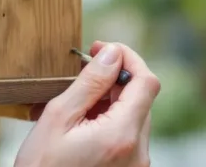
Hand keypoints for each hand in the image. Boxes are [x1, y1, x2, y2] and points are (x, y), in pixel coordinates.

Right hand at [15, 41, 160, 166]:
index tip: (101, 51)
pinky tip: (78, 127)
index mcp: (123, 136)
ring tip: (72, 108)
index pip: (147, 82)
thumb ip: (90, 82)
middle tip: (79, 77)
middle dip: (113, 81)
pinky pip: (126, 137)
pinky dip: (106, 123)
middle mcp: (138, 152)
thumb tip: (112, 53)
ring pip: (132, 117)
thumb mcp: (58, 118)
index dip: (128, 58)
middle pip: (140, 99)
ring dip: (107, 102)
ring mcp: (136, 166)